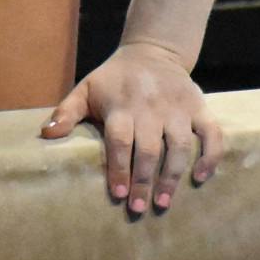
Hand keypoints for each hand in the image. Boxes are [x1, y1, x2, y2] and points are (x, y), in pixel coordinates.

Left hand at [41, 41, 224, 213]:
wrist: (152, 51)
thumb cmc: (114, 78)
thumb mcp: (86, 88)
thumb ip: (67, 112)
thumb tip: (46, 134)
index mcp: (121, 105)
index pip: (119, 140)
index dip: (118, 168)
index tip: (117, 194)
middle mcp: (151, 108)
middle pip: (148, 149)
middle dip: (143, 181)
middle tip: (138, 208)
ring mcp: (178, 108)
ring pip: (180, 146)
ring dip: (173, 176)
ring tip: (163, 202)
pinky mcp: (200, 107)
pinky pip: (212, 134)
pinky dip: (210, 156)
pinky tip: (199, 177)